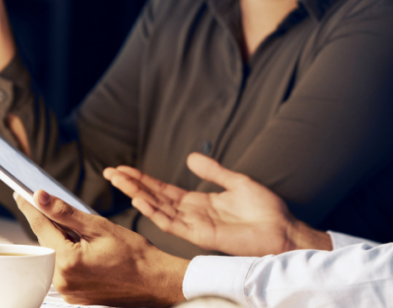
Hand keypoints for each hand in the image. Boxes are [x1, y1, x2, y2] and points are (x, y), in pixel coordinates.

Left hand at [14, 190, 188, 307]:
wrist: (154, 281)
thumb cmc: (134, 255)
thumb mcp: (99, 227)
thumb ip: (65, 212)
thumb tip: (41, 198)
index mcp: (67, 261)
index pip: (40, 226)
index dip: (31, 207)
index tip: (22, 194)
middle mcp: (62, 281)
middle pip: (46, 243)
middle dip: (54, 227)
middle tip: (76, 219)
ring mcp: (68, 291)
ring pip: (55, 256)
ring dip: (64, 243)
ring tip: (91, 240)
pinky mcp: (74, 296)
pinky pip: (64, 270)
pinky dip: (71, 257)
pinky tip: (91, 254)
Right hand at [104, 153, 331, 256]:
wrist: (282, 229)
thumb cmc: (265, 210)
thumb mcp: (236, 182)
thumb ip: (213, 171)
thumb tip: (190, 158)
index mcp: (199, 202)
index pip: (163, 190)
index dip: (143, 180)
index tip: (124, 169)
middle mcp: (192, 214)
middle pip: (154, 198)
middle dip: (132, 185)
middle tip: (110, 172)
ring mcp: (194, 225)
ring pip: (158, 209)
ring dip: (138, 195)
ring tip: (119, 180)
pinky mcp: (201, 235)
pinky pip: (173, 224)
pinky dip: (155, 213)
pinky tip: (141, 201)